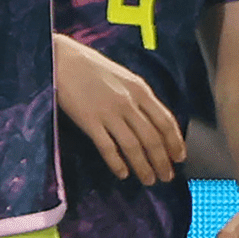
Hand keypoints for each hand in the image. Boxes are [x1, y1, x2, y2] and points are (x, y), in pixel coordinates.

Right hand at [53, 33, 184, 184]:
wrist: (59, 57)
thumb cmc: (88, 65)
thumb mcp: (121, 75)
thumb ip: (137, 96)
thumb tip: (151, 120)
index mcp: (139, 89)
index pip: (166, 122)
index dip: (175, 143)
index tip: (179, 158)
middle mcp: (127, 102)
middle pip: (152, 138)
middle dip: (162, 161)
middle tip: (166, 176)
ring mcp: (108, 112)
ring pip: (133, 147)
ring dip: (143, 167)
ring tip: (148, 180)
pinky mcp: (88, 120)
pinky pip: (107, 148)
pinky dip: (117, 163)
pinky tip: (122, 173)